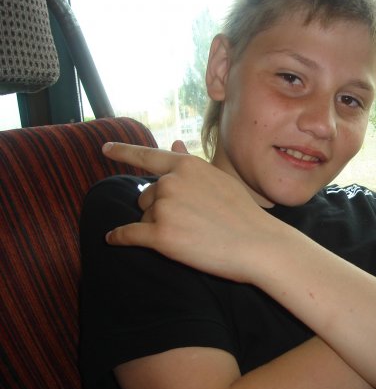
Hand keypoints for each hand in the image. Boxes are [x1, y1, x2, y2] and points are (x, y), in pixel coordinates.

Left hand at [102, 142, 275, 282]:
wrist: (258, 244)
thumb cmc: (243, 213)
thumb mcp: (219, 179)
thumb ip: (191, 163)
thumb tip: (174, 144)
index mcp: (186, 165)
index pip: (147, 155)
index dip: (123, 152)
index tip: (105, 149)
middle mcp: (171, 182)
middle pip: (146, 196)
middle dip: (158, 208)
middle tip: (189, 222)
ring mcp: (164, 208)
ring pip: (143, 217)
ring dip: (156, 226)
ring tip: (189, 234)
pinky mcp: (159, 236)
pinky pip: (127, 235)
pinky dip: (119, 238)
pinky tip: (113, 240)